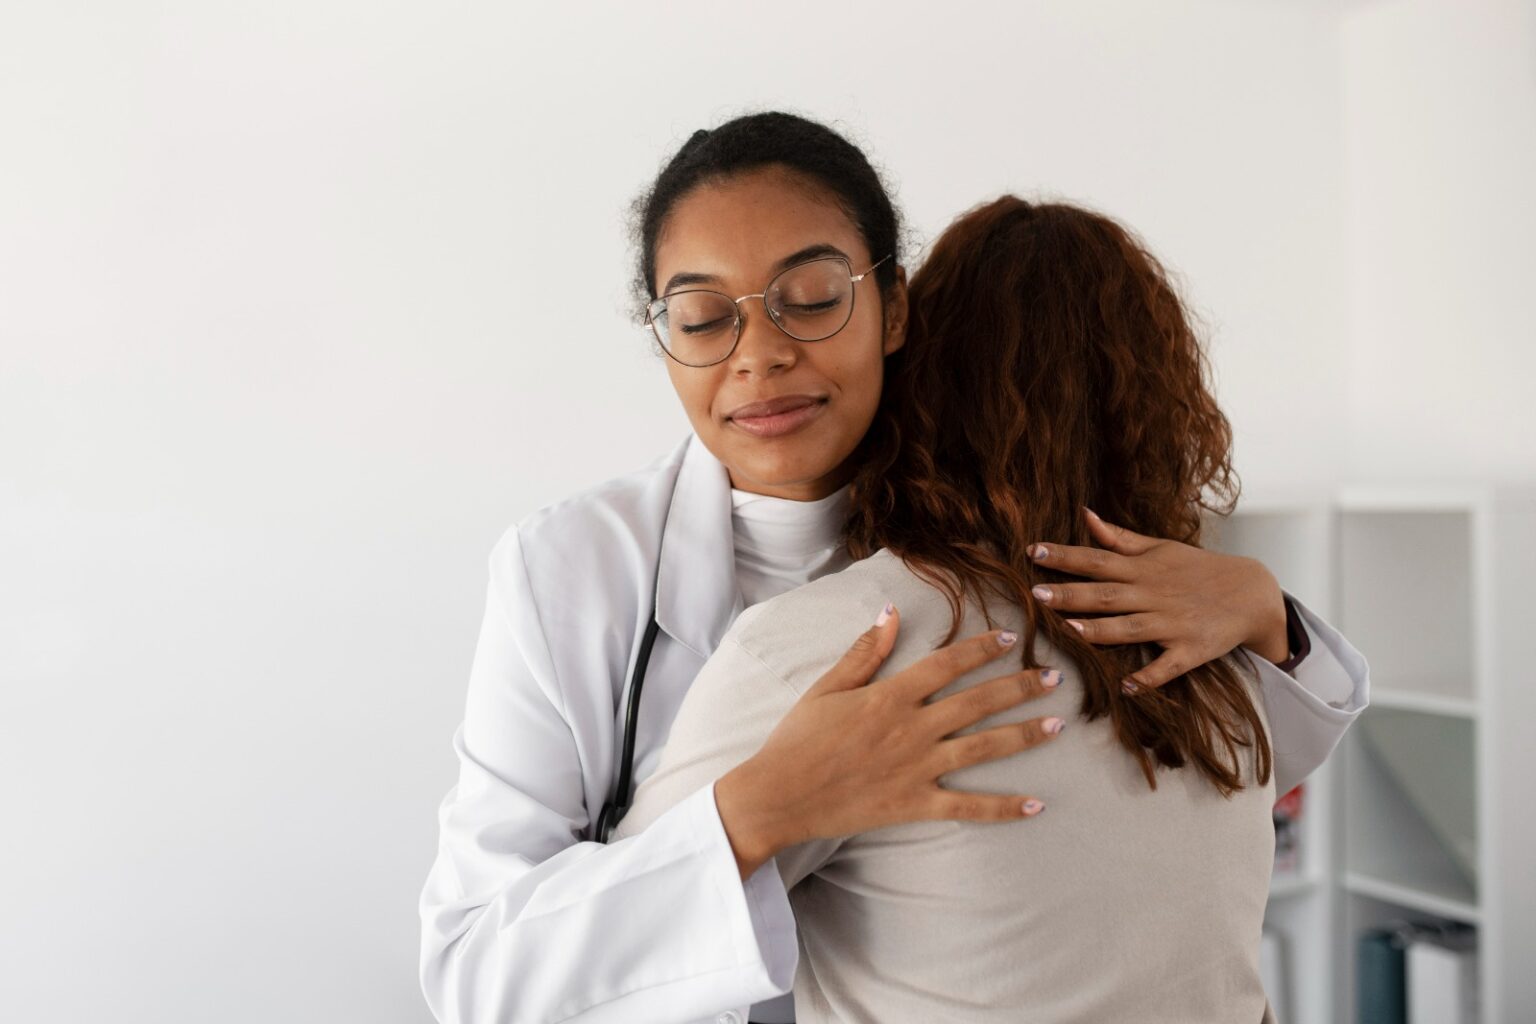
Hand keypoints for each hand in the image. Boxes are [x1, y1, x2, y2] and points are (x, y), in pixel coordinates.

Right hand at [715, 606, 1063, 878]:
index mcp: (890, 696)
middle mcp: (911, 728)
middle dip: (1020, 687)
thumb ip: (863, 652)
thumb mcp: (826, 687)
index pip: (946, 664)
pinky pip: (968, 806)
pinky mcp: (915, 803)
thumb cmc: (797, 739)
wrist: (779, 795)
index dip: (980, 649)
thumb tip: (890, 611)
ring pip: (983, 748)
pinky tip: (1036, 804)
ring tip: (1057, 725)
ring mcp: (917, 767)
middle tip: (1056, 677)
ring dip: (1024, 735)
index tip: (1010, 639)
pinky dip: (1003, 807)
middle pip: (977, 702)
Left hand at [1026, 507, 1288, 693]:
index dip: (1065, 556)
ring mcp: (1172, 624)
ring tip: (1070, 631)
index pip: (1097, 560)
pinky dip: (1148, 677)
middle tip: (1037, 594)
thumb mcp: (1160, 548)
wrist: (1252, 592)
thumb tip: (1085, 515)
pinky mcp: (1190, 650)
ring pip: (1130, 628)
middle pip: (1106, 595)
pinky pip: (1167, 667)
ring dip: (1101, 631)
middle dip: (1072, 595)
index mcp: (1142, 569)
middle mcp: (1153, 595)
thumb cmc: (1198, 569)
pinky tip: (1126, 687)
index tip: (1032, 551)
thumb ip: (1120, 538)